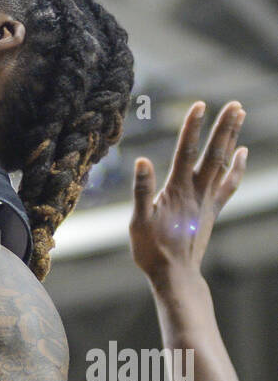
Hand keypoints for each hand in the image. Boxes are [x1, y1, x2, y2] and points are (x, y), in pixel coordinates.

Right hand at [129, 101, 246, 282]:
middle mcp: (197, 192)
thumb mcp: (138, 221)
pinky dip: (237, 167)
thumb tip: (141, 161)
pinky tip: (241, 154)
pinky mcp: (212, 210)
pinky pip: (229, 184)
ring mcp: (208, 201)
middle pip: (214, 153)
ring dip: (232, 138)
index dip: (193, 128)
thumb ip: (141, 190)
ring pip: (223, 164)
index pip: (185, 152)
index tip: (200, 105)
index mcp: (177, 191)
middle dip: (224, 128)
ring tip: (240, 116)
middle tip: (236, 104)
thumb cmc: (152, 250)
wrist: (175, 276)